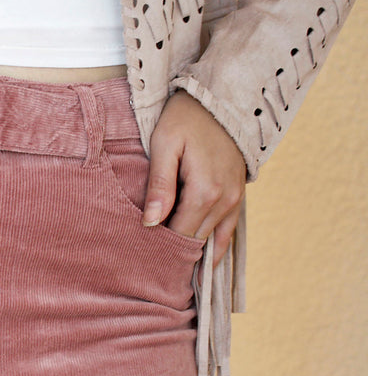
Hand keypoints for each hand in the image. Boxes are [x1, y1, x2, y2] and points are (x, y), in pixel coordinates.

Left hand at [143, 90, 246, 267]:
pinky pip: (226, 233)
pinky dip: (211, 249)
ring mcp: (235, 201)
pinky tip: (197, 266)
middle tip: (145, 273)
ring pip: (210, 241)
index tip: (136, 262)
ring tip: (167, 275)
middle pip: (193, 243)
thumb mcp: (165, 145)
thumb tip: (150, 223)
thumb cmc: (186, 118)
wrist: (222, 100)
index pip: (178, 236)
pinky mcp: (237, 197)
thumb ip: (159, 186)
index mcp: (204, 192)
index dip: (157, 251)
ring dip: (190, 255)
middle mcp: (224, 202)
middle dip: (171, 256)